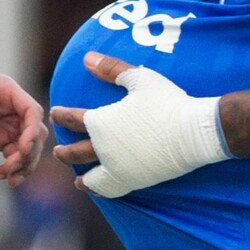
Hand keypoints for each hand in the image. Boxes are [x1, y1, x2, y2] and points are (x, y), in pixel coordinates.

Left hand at [0, 64, 48, 186]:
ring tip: (6, 179)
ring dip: (22, 164)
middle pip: (34, 133)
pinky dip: (9, 167)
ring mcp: (4, 122)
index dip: (32, 132)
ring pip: (26, 147)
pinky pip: (11, 154)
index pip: (31, 111)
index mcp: (5, 90)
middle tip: (11, 170)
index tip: (22, 150)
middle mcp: (10, 106)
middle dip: (28, 153)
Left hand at [50, 51, 230, 197]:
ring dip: (80, 175)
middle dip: (64, 151)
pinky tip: (100, 191)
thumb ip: (110, 68)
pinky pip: (110, 190)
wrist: (193, 132)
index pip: (73, 119)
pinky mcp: (133, 181)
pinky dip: (100, 190)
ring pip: (90, 177)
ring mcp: (117, 168)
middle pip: (75, 152)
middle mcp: (103, 148)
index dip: (62, 116)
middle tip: (58, 150)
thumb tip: (87, 58)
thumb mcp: (138, 78)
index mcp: (100, 122)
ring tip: (77, 179)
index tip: (56, 114)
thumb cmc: (166, 101)